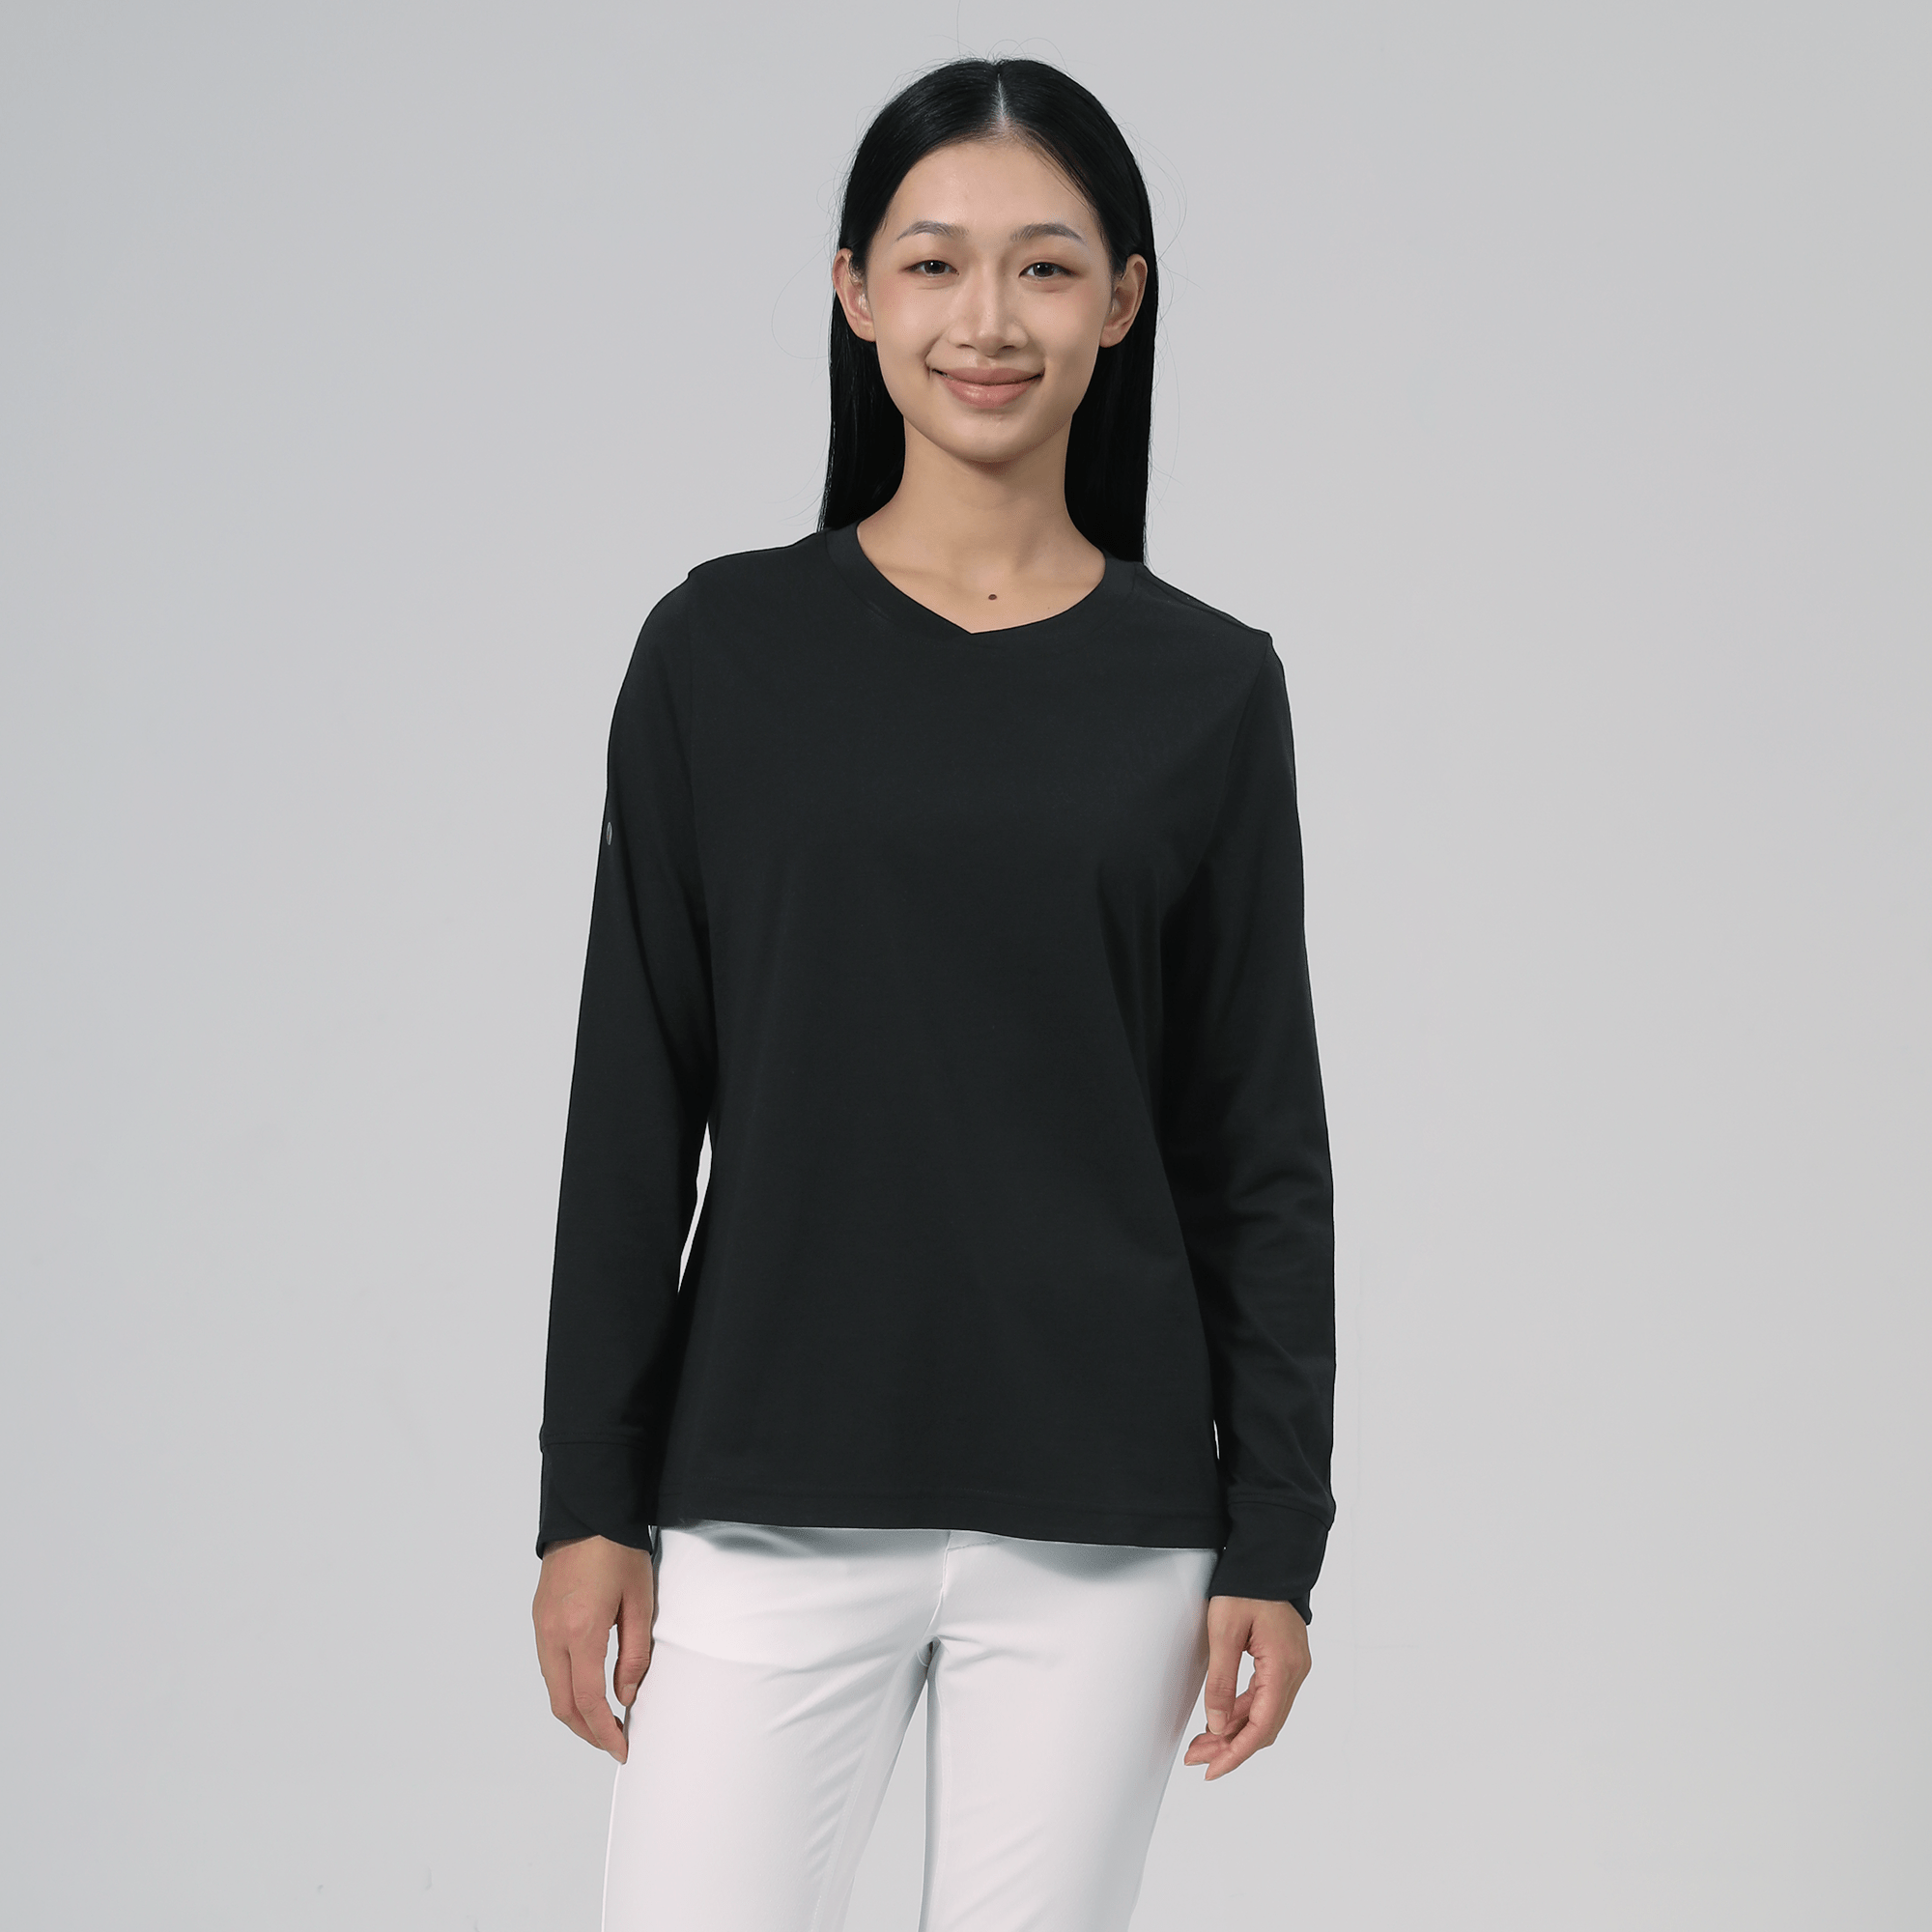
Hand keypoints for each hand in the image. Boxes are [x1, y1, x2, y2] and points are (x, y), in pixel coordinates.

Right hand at [532, 1533, 656, 1761]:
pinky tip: (585, 1687)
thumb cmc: (618, 1551)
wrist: (587, 1512)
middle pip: (561, 1704)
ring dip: (574, 1711)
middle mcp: (552, 1634)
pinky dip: (564, 1686)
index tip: (621, 1747)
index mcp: (581, 1631)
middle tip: (612, 1742)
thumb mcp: (640, 1601)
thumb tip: (626, 1696)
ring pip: (551, 1687)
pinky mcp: (538, 1618)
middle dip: (586, 1731)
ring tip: (603, 1720)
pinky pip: (547, 1665)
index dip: (604, 1732)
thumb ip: (634, 1653)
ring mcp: (540, 1626)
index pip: (587, 1700)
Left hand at [1182, 1594, 1309, 1779]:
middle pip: (1265, 1725)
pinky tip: (1220, 1721)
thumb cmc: (1245, 1587)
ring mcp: (1292, 1667)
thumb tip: (1217, 1726)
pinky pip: (1264, 1697)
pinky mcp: (1284, 1662)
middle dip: (1231, 1747)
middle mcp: (1295, 1671)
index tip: (1212, 1770)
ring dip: (1235, 1732)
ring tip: (1201, 1745)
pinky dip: (1242, 1712)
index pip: (1263, 1725)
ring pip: (1265, 1714)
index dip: (1237, 1753)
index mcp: (1284, 1666)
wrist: (1265, 1557)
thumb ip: (1221, 1681)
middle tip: (1197, 1760)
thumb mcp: (1224, 1632)